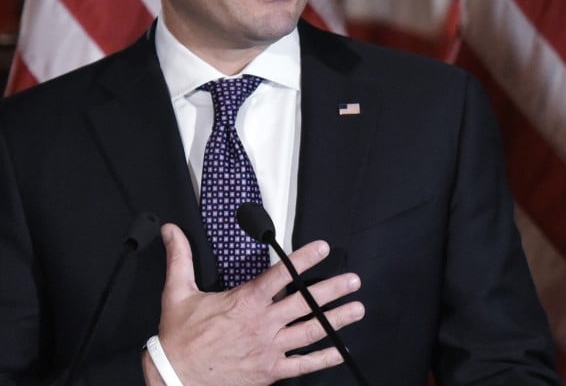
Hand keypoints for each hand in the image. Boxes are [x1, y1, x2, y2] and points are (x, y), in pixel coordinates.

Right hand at [148, 223, 363, 385]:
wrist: (175, 378)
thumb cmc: (179, 337)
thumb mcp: (178, 293)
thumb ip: (180, 258)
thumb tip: (171, 229)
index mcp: (245, 301)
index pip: (280, 274)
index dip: (304, 259)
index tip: (324, 248)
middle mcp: (262, 323)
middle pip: (305, 302)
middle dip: (333, 289)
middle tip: (354, 281)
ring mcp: (269, 348)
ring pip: (310, 331)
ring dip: (336, 319)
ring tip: (358, 309)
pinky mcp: (269, 370)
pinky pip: (302, 365)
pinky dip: (323, 359)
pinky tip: (341, 350)